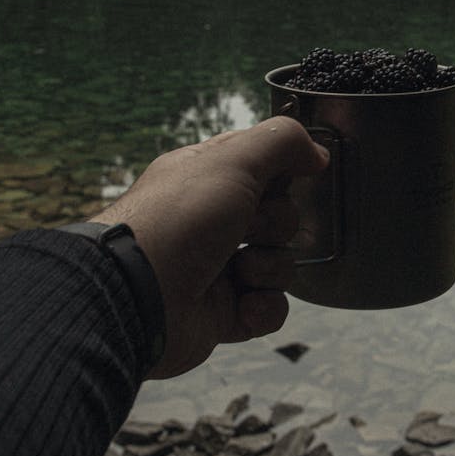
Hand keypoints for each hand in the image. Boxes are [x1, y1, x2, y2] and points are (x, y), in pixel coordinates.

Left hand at [91, 117, 328, 378]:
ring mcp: (217, 269)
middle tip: (248, 229)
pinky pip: (270, 309)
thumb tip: (317, 153)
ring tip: (240, 273)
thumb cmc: (179, 220)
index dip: (280, 174)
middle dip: (275, 225)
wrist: (137, 296)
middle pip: (279, 218)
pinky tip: (245, 306)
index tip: (283, 179)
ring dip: (269, 268)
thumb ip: (282, 142)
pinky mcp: (223, 314)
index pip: (263, 167)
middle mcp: (211, 221)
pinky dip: (264, 308)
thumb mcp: (233, 160)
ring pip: (279, 264)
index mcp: (207, 179)